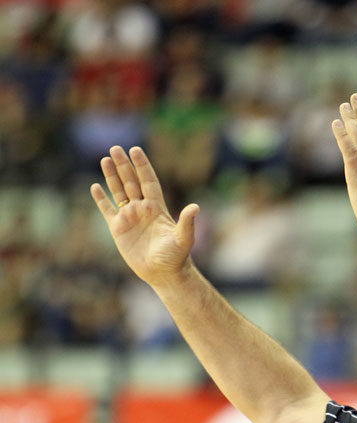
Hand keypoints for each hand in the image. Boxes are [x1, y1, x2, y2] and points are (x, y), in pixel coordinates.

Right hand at [90, 146, 199, 287]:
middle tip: (115, 148)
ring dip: (112, 176)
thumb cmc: (176, 257)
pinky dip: (101, 199)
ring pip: (118, 192)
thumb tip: (195, 207)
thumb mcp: (183, 239)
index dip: (142, 166)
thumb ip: (187, 222)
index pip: (148, 181)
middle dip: (123, 165)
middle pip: (131, 182)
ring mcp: (129, 218)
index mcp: (156, 207)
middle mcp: (142, 209)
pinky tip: (95, 187)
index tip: (135, 150)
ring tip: (105, 159)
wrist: (163, 274)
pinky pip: (107, 210)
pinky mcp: (118, 229)